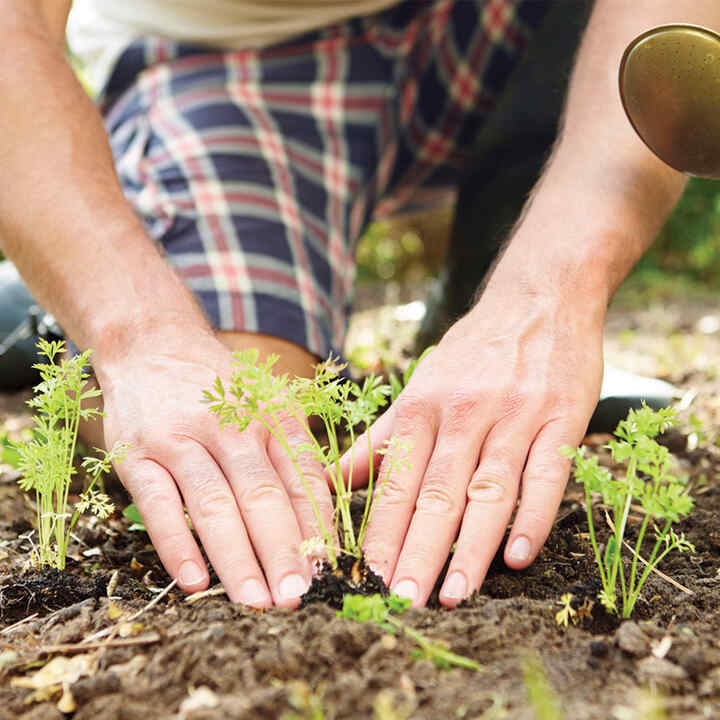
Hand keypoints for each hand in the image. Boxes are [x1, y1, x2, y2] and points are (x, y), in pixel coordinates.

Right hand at [94, 325, 333, 606]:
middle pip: (262, 495)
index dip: (317, 525)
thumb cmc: (218, 387)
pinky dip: (177, 544)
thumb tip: (321, 520)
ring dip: (237, 557)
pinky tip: (195, 581)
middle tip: (297, 596)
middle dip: (283, 550)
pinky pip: (158, 504)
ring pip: (214, 504)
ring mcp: (181, 439)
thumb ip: (290, 452)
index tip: (327, 569)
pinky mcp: (137, 453)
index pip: (302, 475)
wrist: (151, 343)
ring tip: (256, 601)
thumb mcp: (265, 402)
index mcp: (270, 414)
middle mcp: (229, 425)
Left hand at [349, 269, 603, 606]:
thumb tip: (333, 479)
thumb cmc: (473, 352)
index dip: (380, 533)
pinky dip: (533, 516)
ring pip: (487, 489)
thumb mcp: (420, 386)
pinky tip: (519, 557)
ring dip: (470, 547)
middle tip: (400, 603)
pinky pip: (547, 473)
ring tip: (453, 596)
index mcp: (422, 408)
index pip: (396, 482)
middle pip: (436, 493)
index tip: (365, 580)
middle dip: (417, 552)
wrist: (538, 299)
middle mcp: (462, 414)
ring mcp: (514, 416)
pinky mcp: (561, 417)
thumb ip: (380, 437)